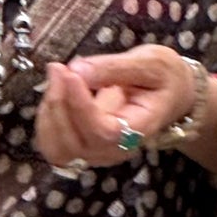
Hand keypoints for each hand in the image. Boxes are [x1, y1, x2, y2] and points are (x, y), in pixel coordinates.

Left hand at [34, 44, 216, 172]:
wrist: (170, 96)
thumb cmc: (164, 78)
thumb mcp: (150, 63)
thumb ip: (115, 67)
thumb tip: (77, 69)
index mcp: (138, 130)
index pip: (102, 131)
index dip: (80, 105)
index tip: (70, 73)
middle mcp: (116, 150)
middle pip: (75, 143)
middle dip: (60, 103)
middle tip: (60, 67)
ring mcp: (97, 153)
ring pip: (58, 149)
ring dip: (49, 112)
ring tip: (58, 76)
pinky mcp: (82, 147)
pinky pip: (52, 144)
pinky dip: (45, 118)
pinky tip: (55, 91)